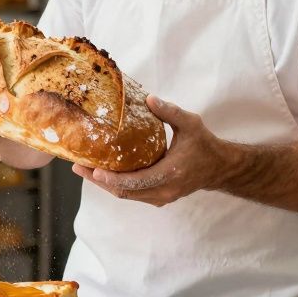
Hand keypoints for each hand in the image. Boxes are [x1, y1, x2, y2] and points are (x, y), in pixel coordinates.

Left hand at [71, 95, 239, 206]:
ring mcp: (162, 197)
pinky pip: (134, 194)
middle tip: (79, 168)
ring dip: (105, 185)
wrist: (219, 167)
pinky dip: (117, 186)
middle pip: (125, 192)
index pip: (137, 181)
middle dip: (100, 181)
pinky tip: (103, 174)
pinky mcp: (159, 198)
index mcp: (171, 173)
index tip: (95, 170)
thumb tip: (149, 99)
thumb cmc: (204, 144)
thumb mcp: (190, 123)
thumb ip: (170, 112)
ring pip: (127, 195)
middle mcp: (164, 190)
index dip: (113, 179)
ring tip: (84, 170)